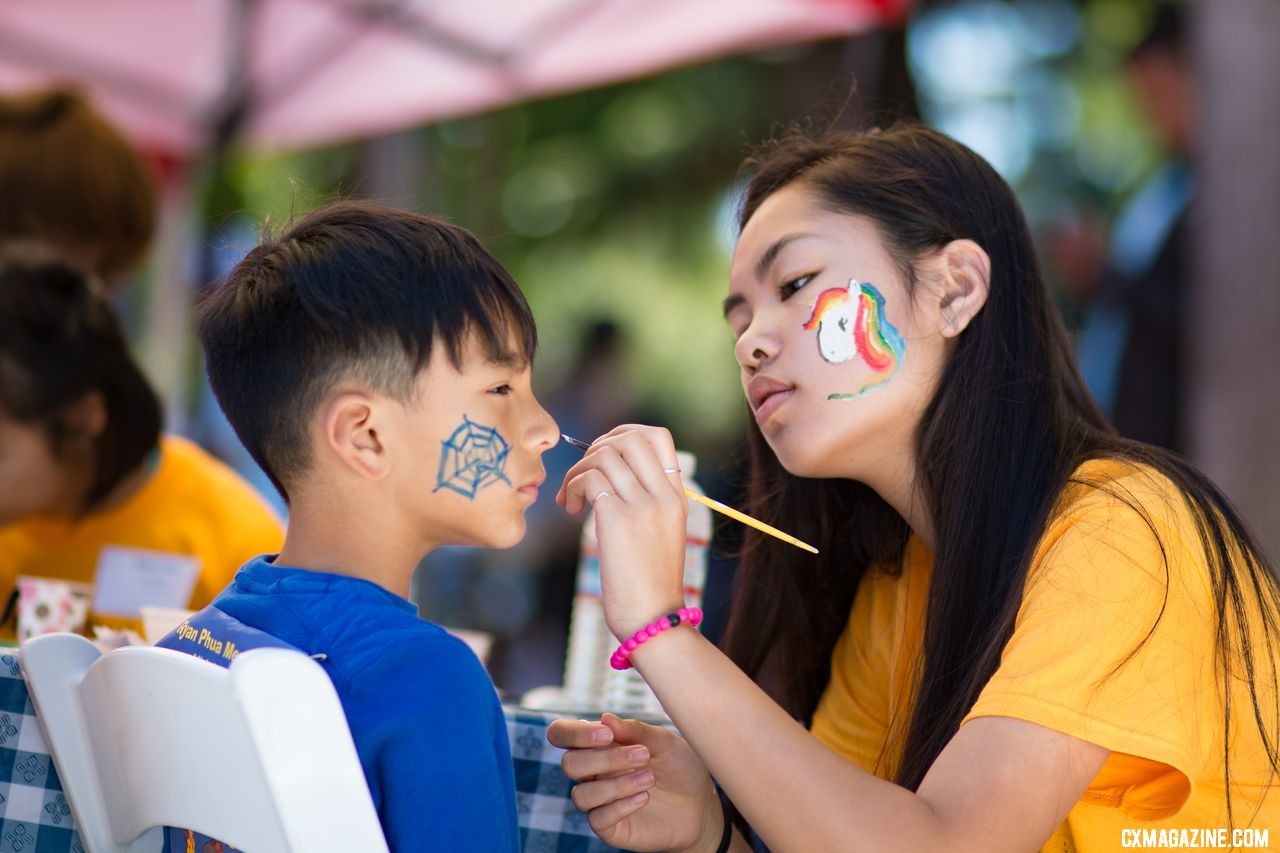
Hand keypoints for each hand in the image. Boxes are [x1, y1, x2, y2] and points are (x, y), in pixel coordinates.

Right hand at [548, 713, 723, 852]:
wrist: (701, 804)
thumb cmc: (679, 767)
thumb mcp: (665, 742)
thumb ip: (636, 730)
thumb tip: (605, 718)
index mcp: (599, 745)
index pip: (562, 733)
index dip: (574, 732)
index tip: (607, 734)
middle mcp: (593, 772)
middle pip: (569, 764)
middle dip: (604, 758)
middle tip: (642, 755)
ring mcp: (599, 801)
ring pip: (581, 794)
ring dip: (616, 784)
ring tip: (650, 778)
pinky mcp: (610, 827)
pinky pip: (597, 819)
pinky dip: (621, 806)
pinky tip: (645, 797)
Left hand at [557, 425, 687, 637]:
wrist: (653, 620)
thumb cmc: (648, 583)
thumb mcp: (659, 534)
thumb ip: (644, 501)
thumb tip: (607, 473)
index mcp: (677, 496)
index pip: (657, 436)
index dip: (623, 434)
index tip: (602, 456)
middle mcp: (664, 495)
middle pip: (629, 437)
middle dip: (596, 447)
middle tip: (583, 475)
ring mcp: (644, 506)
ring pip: (604, 455)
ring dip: (577, 471)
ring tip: (571, 500)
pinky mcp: (619, 521)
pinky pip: (589, 479)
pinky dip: (572, 487)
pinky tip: (570, 509)